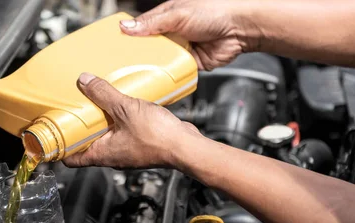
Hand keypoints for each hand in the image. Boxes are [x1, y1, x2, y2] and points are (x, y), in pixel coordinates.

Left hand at [63, 73, 201, 169]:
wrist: (187, 146)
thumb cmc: (158, 138)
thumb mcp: (125, 109)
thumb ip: (103, 94)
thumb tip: (84, 82)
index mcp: (102, 154)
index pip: (71, 159)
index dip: (59, 149)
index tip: (51, 135)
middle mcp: (112, 156)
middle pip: (86, 145)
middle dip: (79, 128)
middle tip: (73, 110)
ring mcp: (126, 152)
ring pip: (105, 138)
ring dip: (99, 122)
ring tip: (96, 102)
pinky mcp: (140, 144)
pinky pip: (122, 132)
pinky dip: (118, 120)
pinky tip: (122, 105)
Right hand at [119, 0, 255, 70]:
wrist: (240, 29)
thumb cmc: (215, 10)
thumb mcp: (178, 14)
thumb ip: (152, 23)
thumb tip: (127, 27)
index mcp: (166, 17)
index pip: (141, 28)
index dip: (128, 37)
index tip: (114, 47)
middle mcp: (172, 34)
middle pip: (148, 48)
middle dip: (138, 56)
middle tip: (123, 65)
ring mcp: (180, 49)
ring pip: (159, 62)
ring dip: (152, 67)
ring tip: (138, 74)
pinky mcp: (189, 64)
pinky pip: (173, 72)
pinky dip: (167, 75)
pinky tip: (158, 79)